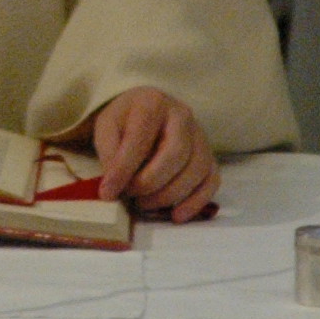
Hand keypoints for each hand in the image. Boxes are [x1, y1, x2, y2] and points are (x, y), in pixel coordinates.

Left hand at [85, 87, 220, 222]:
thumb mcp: (107, 127)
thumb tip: (113, 187)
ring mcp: (200, 136)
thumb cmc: (126, 121)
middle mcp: (182, 115)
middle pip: (175, 154)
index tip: (108, 192)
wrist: (148, 110)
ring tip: (144, 204)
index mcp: (152, 103)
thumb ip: (109, 153)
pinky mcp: (210, 156)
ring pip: (195, 170)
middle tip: (130, 195)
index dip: (123, 169)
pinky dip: (196, 202)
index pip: (140, 139)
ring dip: (169, 195)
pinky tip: (176, 215)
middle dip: (150, 182)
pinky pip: (211, 181)